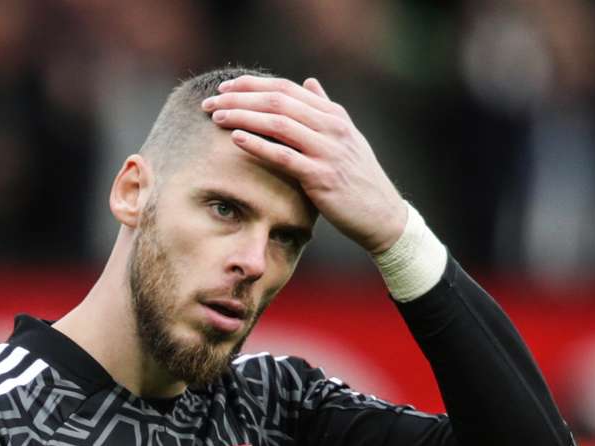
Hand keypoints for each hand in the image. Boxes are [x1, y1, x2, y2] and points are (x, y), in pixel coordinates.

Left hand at [201, 75, 407, 254]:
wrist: (382, 215)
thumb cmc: (359, 179)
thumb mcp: (346, 138)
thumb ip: (326, 109)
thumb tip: (309, 82)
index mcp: (334, 116)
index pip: (287, 89)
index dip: (253, 85)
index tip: (227, 87)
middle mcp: (332, 128)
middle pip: (278, 102)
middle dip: (240, 99)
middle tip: (212, 103)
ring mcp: (328, 152)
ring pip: (279, 124)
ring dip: (244, 117)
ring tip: (218, 117)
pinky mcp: (322, 177)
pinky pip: (284, 156)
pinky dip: (259, 145)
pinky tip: (237, 139)